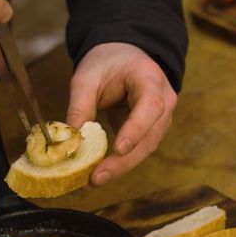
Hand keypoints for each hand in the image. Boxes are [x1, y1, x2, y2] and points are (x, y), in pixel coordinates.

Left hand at [66, 42, 177, 186]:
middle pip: (150, 136)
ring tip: (92, 180)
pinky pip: (139, 150)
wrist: (123, 57)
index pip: (150, 106)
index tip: (118, 149)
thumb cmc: (107, 62)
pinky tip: (99, 173)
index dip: (136, 129)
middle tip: (96, 177)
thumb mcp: (87, 77)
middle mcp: (164, 100)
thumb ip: (80, 106)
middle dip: (124, 161)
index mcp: (150, 79)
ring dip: (120, 166)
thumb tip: (71, 140)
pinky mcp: (152, 130)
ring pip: (146, 148)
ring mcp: (161, 118)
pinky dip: (120, 162)